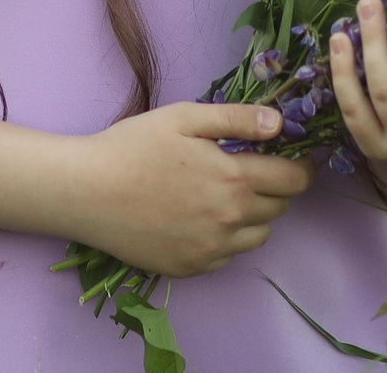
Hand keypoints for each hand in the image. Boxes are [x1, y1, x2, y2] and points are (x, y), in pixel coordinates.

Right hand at [69, 102, 314, 276]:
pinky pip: (227, 256)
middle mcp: (229, 220)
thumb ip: (237, 119)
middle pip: (279, 209)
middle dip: (274, 188)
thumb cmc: (133, 146)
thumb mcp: (184, 118)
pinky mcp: (191, 268)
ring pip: (258, 236)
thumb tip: (280, 122)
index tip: (292, 158)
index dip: (300, 167)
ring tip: (223, 195)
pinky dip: (224, 239)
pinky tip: (199, 218)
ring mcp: (210, 250)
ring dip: (253, 216)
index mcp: (234, 179)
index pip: (294, 180)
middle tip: (250, 170)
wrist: (86, 191)